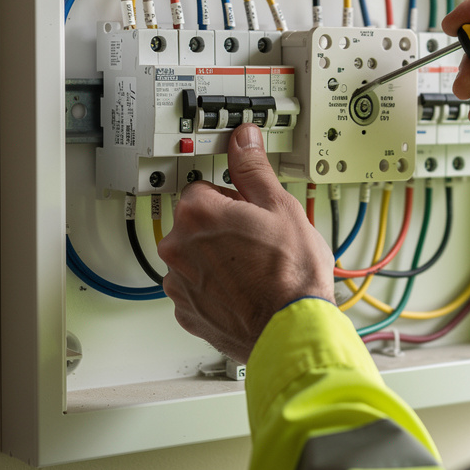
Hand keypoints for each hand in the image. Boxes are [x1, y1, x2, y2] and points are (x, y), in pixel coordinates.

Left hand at [157, 124, 334, 362]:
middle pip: (196, 224)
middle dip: (222, 229)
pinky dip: (214, 290)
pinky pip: (196, 290)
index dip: (233, 199)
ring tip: (253, 271)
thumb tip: (243, 140)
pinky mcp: (187, 312)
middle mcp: (178, 248)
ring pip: (195, 258)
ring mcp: (179, 283)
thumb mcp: (280, 206)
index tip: (250, 212)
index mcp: (197, 213)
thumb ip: (253, 169)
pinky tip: (243, 292)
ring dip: (216, 260)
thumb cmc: (290, 274)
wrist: (291, 329)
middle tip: (257, 242)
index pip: (204, 188)